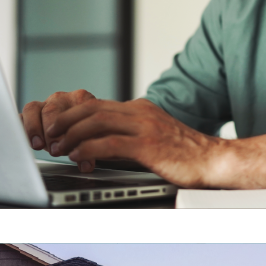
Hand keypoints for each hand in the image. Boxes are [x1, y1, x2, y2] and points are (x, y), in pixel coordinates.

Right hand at [21, 90, 98, 171]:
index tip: (65, 148)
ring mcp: (43, 105)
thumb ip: (90, 149)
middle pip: (50, 110)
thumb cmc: (89, 133)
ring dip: (33, 129)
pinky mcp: (30, 115)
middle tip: (54, 150)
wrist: (82, 131)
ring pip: (31, 109)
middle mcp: (60, 99)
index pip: (71, 111)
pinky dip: (22, 129)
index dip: (65, 131)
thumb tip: (85, 165)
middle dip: (50, 133)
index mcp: (79, 98)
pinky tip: (26, 142)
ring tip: (38, 146)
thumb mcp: (94, 140)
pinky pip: (20, 117)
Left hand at [46, 97, 226, 187]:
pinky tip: (78, 155)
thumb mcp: (151, 137)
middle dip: (65, 120)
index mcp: (139, 109)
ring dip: (71, 134)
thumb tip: (97, 143)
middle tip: (49, 134)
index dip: (72, 114)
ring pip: (96, 122)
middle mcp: (140, 112)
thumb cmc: (184, 154)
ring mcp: (145, 127)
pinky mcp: (149, 145)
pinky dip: (88, 148)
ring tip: (58, 146)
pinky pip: (110, 143)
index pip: (97, 103)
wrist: (215, 161)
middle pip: (91, 108)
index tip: (56, 126)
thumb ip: (128, 135)